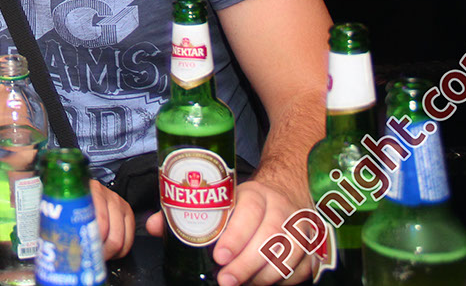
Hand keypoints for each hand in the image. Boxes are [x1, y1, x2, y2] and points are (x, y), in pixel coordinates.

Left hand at [0, 181, 134, 260]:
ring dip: (106, 249)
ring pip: (116, 228)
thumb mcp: (11, 212)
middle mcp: (88, 186)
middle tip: (78, 256)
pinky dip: (122, 245)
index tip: (74, 246)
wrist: (52, 186)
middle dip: (91, 246)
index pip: (77, 204)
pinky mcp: (119, 205)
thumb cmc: (31, 200)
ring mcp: (106, 195)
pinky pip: (129, 229)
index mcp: (60, 184)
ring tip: (90, 256)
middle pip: (100, 221)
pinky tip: (107, 253)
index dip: (79, 230)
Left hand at [146, 178, 312, 285]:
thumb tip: (153, 226)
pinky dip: (283, 280)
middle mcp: (281, 209)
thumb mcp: (220, 198)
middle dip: (246, 264)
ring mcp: (301, 228)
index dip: (235, 237)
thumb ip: (187, 212)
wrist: (287, 190)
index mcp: (256, 194)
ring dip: (263, 276)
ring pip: (288, 256)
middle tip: (226, 280)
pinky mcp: (313, 247)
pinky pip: (301, 269)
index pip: (248, 214)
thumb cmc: (246, 202)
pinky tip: (263, 283)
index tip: (218, 256)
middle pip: (269, 239)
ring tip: (242, 284)